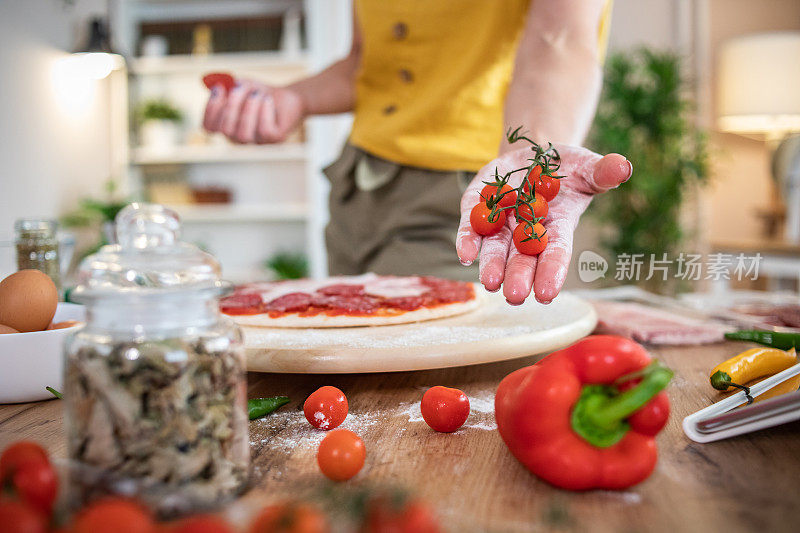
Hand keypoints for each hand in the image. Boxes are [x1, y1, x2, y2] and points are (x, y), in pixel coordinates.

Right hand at [202, 80, 304, 143]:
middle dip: (231, 106)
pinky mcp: (274, 139)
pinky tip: (268, 100)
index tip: (219, 89)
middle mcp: (239, 137)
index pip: (208, 127)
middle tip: (239, 87)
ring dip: (248, 109)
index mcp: (227, 126)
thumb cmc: (261, 94)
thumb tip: (215, 85)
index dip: (210, 109)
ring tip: (257, 94)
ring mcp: (257, 141)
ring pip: (243, 134)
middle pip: (225, 130)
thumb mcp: (241, 85)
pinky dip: (264, 110)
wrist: (288, 97)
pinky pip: (263, 129)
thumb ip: (227, 85)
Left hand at [456, 144, 631, 304]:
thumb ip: (603, 172)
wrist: (534, 154)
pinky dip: (467, 240)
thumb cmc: (568, 168)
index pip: (556, 251)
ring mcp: (502, 220)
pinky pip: (471, 226)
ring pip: (495, 249)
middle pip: (522, 258)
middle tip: (514, 296)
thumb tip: (623, 166)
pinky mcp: (478, 206)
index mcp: (558, 225)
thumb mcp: (588, 167)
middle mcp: (527, 229)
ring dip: (492, 266)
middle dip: (519, 276)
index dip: (552, 271)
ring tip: (490, 284)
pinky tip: (465, 254)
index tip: (547, 294)